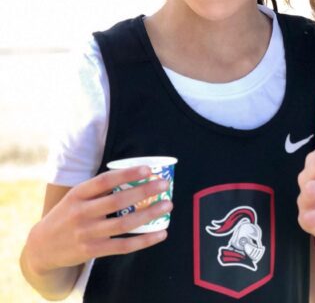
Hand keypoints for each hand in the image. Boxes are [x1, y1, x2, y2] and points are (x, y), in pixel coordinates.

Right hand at [24, 166, 171, 276]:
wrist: (41, 247)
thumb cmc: (68, 215)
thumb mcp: (75, 197)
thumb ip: (99, 189)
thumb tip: (137, 176)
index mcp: (78, 194)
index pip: (104, 180)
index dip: (127, 174)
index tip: (148, 169)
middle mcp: (81, 212)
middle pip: (117, 201)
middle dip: (144, 191)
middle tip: (164, 185)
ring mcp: (86, 233)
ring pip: (124, 223)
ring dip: (149, 214)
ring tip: (167, 205)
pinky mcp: (92, 251)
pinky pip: (123, 245)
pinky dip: (144, 240)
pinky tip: (161, 233)